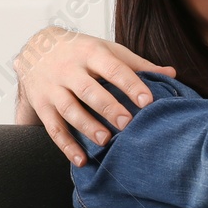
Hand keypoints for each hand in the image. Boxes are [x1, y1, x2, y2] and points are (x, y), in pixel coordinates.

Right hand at [13, 27, 176, 165]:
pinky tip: (81, 160)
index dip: (130, 84)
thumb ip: (137, 64)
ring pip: (69, 109)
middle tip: (127, 124)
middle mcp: (68, 69)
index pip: (113, 68)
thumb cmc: (81, 51)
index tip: (147, 101)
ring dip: (87, 126)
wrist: (36, 48)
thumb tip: (172, 73)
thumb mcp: (107, 49)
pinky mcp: (41, 105)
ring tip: (106, 141)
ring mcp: (52, 88)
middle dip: (108, 107)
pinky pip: (53, 128)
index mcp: (90, 52)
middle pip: (88, 90)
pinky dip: (66, 146)